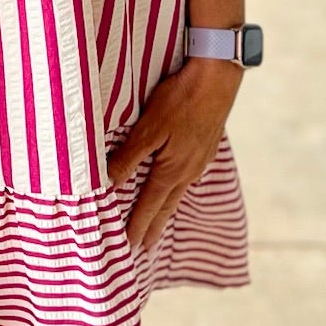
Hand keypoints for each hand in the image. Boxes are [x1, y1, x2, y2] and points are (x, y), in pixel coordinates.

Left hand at [106, 56, 243, 252]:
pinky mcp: (206, 147)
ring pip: (179, 193)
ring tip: (158, 225)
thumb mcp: (149, 128)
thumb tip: (108, 183)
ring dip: (166, 211)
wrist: (218, 77)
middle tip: (144, 248)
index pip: (149, 206)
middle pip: (166, 206)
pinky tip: (178, 187)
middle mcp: (188, 171)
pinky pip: (188, 178)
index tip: (129, 247)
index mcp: (172, 170)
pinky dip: (178, 191)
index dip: (137, 226)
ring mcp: (200, 160)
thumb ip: (129, 157)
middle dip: (153, 227)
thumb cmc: (181, 99)